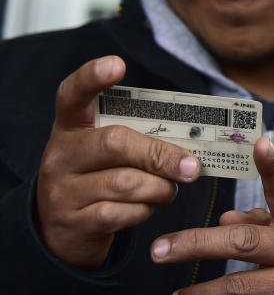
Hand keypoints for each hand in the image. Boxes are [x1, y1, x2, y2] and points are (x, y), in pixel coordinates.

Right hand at [35, 56, 200, 268]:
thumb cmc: (98, 177)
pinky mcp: (72, 223)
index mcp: (71, 127)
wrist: (62, 229)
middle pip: (116, 142)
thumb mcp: (109, 151)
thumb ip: (142, 138)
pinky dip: (145, 210)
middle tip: (191, 167)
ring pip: (126, 183)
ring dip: (160, 187)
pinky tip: (147, 207)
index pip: (73, 94)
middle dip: (162, 154)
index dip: (91, 77)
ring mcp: (61, 191)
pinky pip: (121, 213)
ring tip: (168, 188)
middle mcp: (60, 155)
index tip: (117, 64)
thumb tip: (190, 150)